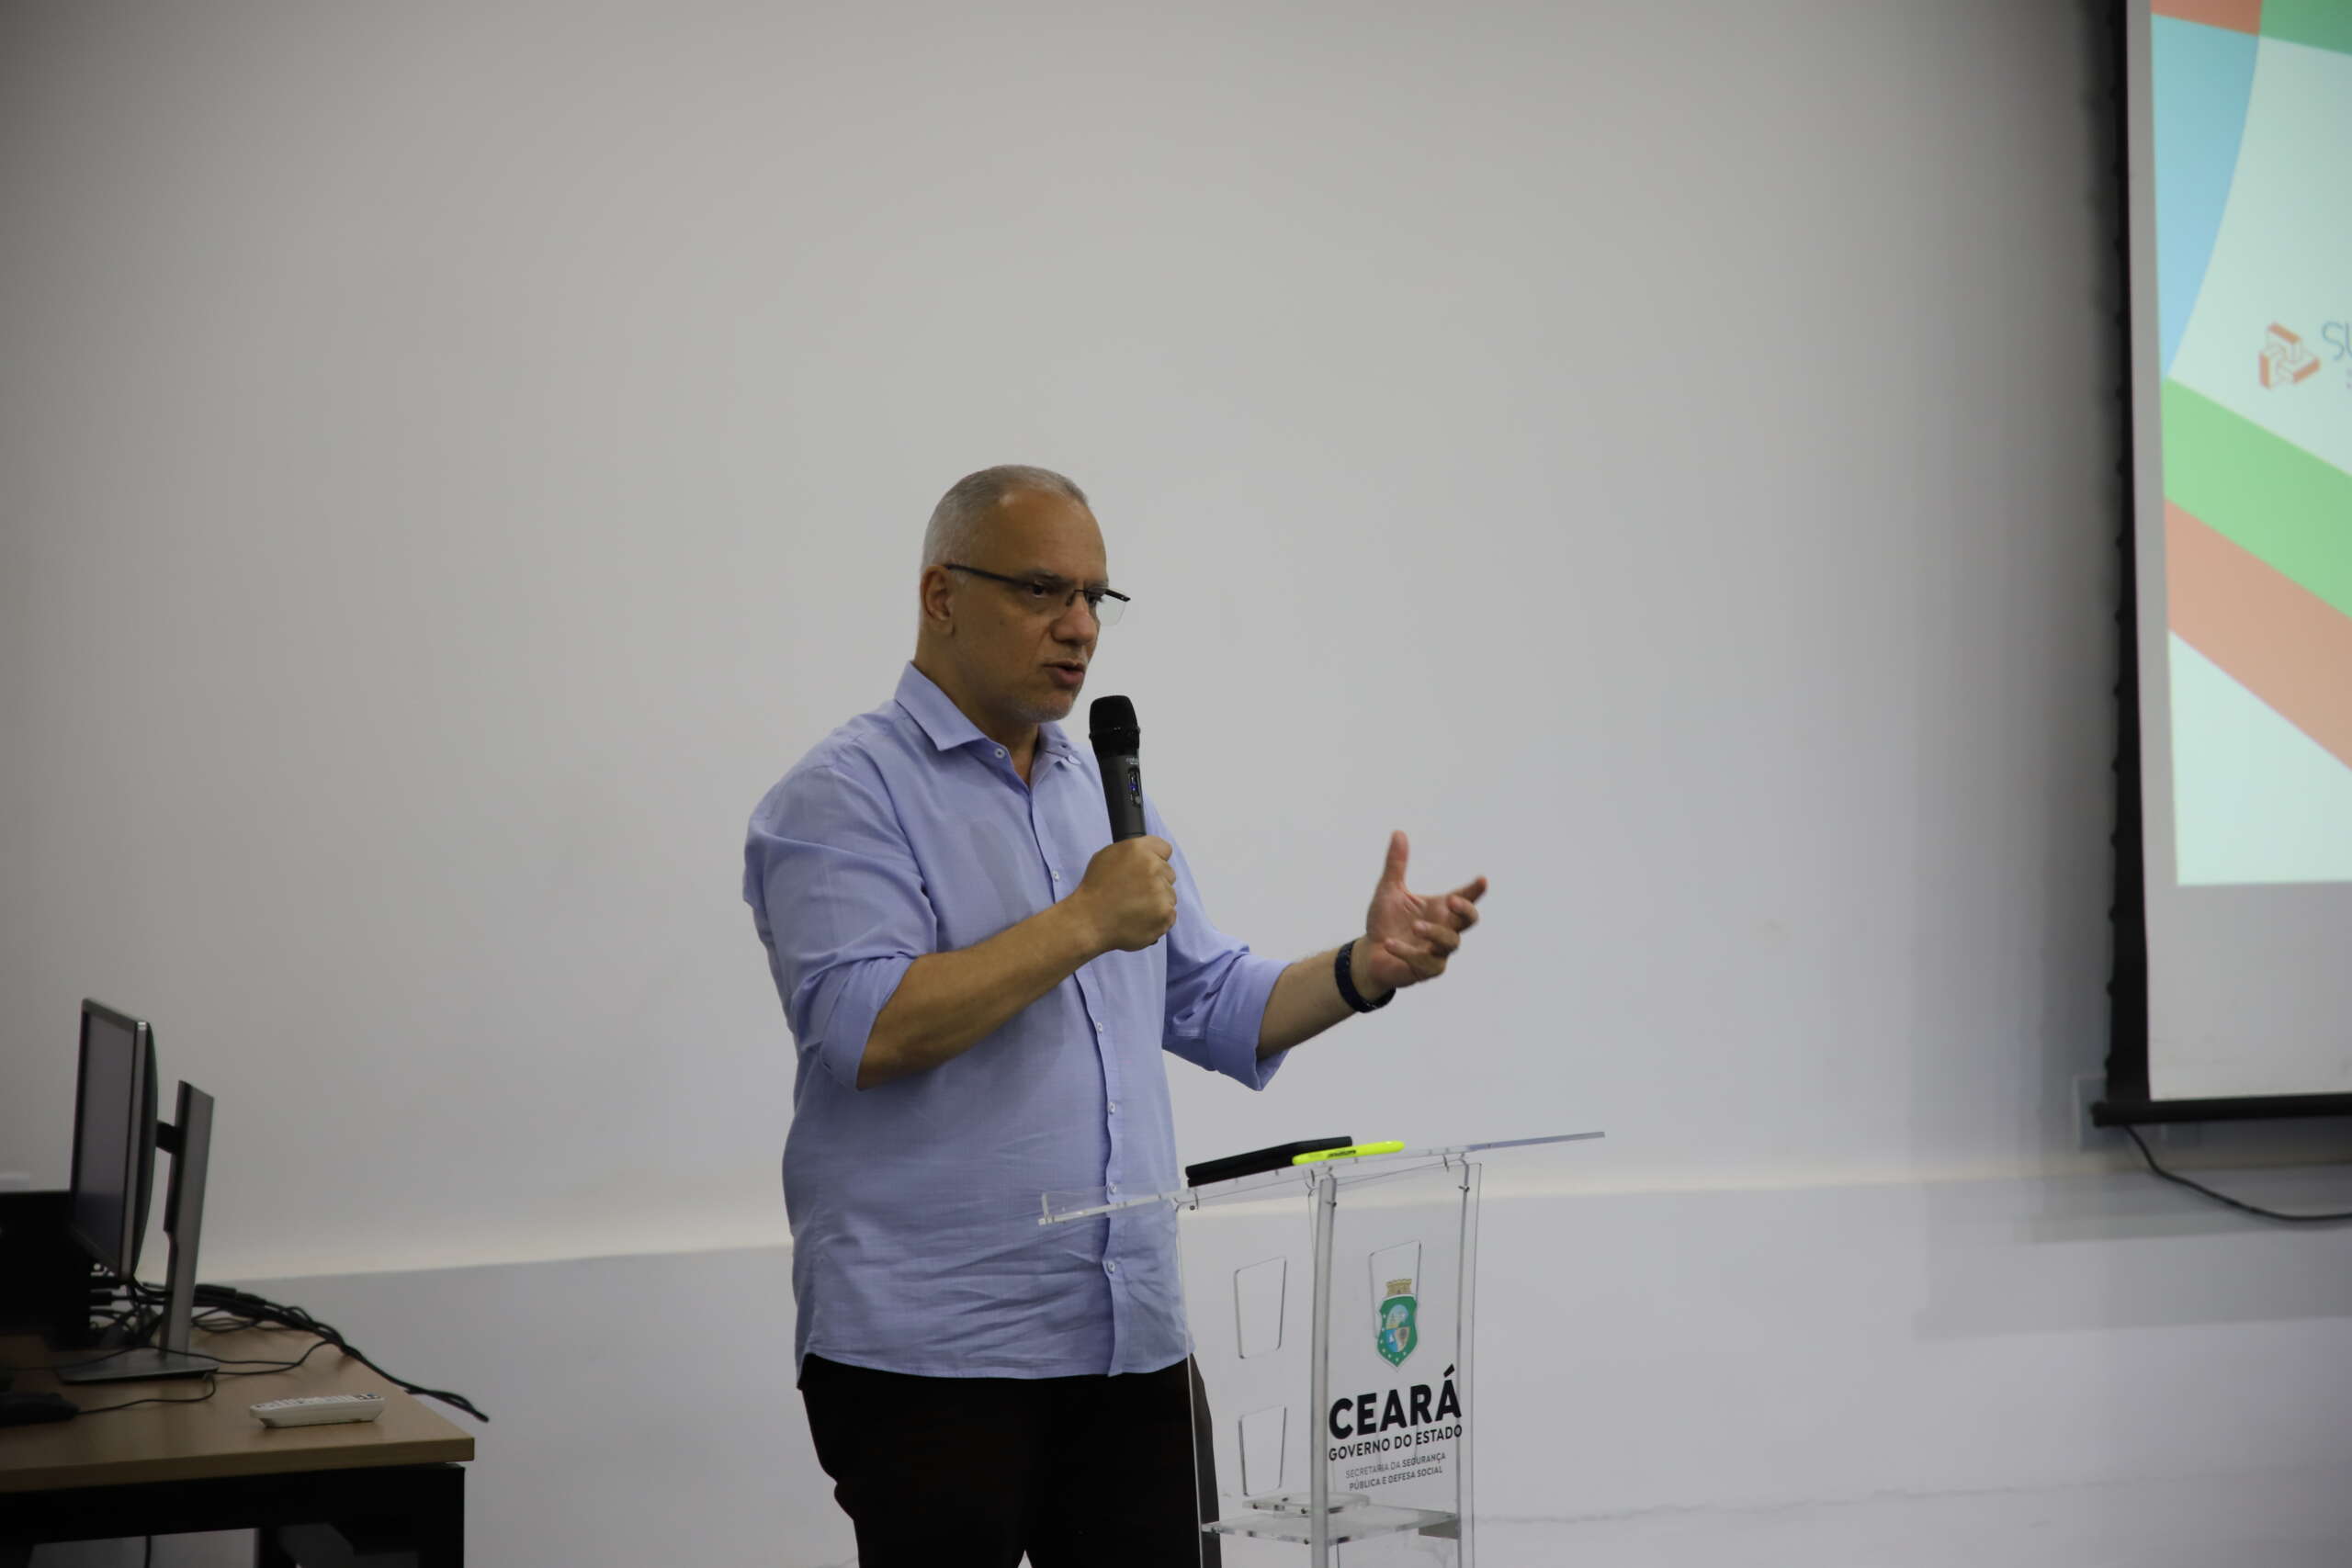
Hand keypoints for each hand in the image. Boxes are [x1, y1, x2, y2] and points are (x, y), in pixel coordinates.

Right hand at [1073, 836, 1177, 951]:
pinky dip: (1158, 919)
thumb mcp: (1106, 857)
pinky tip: (1140, 919)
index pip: (1164, 848)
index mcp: (1138, 849)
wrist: (1089, 922)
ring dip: (1158, 901)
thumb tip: (1149, 853)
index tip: (1148, 869)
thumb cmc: (1094, 891)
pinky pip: (1170, 914)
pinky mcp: (1165, 913)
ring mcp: (1161, 892)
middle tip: (1136, 892)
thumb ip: (1133, 851)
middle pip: (1169, 873)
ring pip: (1170, 895)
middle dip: (1157, 882)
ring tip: (1134, 908)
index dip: (1156, 859)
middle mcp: (1153, 867)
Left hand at [1356, 831, 1484, 995]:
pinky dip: (1407, 952)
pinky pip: (1423, 961)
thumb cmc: (1385, 922)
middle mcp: (1445, 929)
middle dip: (1465, 911)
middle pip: (1469, 921)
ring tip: (1415, 926)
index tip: (1482, 880)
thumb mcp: (1388, 891)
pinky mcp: (1426, 969)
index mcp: (1440, 909)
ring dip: (1434, 933)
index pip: (1465, 898)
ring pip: (1450, 942)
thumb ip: (1396, 865)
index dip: (1475, 890)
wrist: (1370, 953)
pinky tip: (1390, 943)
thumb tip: (1398, 832)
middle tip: (1453, 901)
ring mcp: (1439, 951)